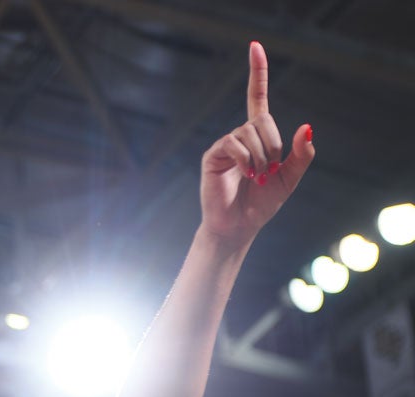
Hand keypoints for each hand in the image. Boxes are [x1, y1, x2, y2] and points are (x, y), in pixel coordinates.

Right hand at [199, 42, 314, 244]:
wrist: (238, 226)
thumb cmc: (261, 204)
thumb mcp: (290, 178)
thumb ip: (301, 154)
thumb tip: (307, 126)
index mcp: (258, 137)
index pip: (257, 98)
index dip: (257, 72)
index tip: (255, 45)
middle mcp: (239, 136)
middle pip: (261, 119)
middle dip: (274, 143)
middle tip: (270, 170)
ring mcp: (224, 145)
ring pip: (249, 132)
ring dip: (261, 155)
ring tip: (258, 177)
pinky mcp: (212, 156)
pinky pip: (233, 143)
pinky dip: (246, 159)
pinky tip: (247, 175)